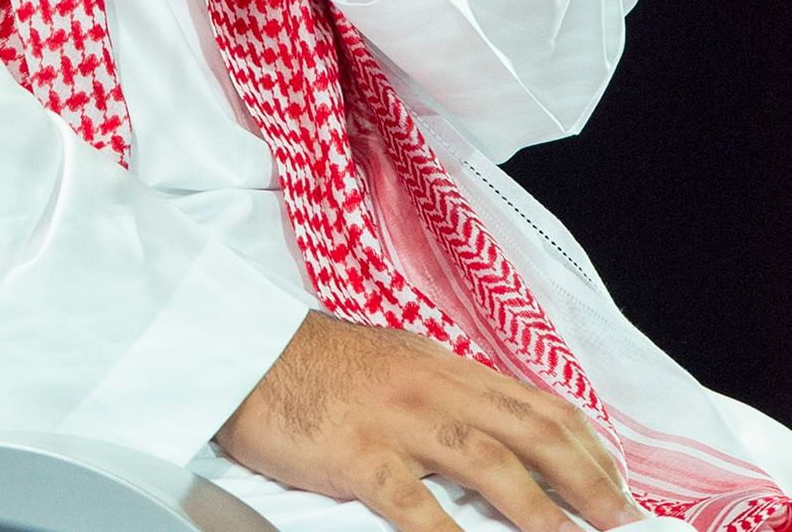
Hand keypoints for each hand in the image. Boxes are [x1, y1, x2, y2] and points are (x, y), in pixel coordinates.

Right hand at [218, 314, 639, 531]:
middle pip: (526, 428)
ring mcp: (394, 418)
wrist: (240, 348)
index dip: (584, 443)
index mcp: (440, 364)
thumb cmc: (310, 364)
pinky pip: (413, 503)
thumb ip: (441, 392)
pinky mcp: (355, 453)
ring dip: (540, 508)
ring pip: (487, 460)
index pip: (532, 401)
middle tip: (623, 519)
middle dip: (584, 477)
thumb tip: (495, 434)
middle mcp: (428, 385)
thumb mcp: (389, 362)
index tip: (616, 480)